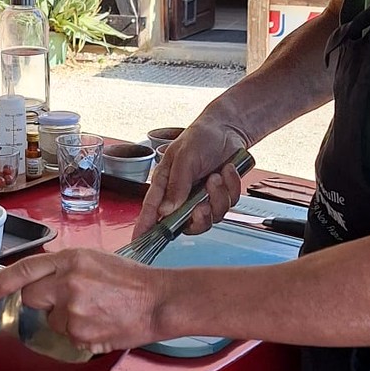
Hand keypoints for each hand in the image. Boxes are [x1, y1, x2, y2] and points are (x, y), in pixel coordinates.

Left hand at [0, 248, 164, 352]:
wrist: (158, 301)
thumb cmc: (131, 279)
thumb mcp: (94, 259)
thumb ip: (63, 267)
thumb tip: (38, 280)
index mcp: (70, 260)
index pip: (24, 269)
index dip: (1, 282)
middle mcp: (67, 283)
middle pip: (30, 298)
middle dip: (41, 301)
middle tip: (65, 300)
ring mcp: (73, 310)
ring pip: (50, 320)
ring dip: (65, 319)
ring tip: (95, 311)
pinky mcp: (80, 334)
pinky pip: (67, 336)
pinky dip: (80, 333)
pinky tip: (101, 322)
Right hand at [135, 118, 250, 237]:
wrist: (227, 128)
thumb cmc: (199, 137)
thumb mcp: (184, 157)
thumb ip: (176, 184)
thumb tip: (166, 211)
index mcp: (165, 185)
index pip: (151, 211)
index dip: (144, 228)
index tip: (139, 241)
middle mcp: (182, 196)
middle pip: (185, 225)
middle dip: (198, 219)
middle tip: (202, 206)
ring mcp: (202, 198)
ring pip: (210, 217)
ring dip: (217, 197)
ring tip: (216, 176)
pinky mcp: (220, 197)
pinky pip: (228, 205)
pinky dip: (230, 187)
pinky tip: (227, 170)